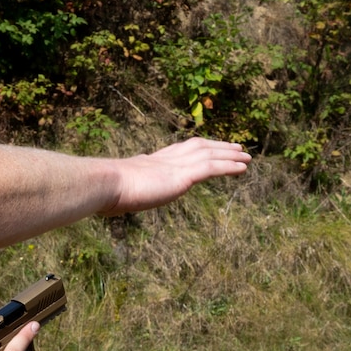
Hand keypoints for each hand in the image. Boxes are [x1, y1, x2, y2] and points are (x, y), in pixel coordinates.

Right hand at [102, 137, 249, 214]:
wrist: (106, 184)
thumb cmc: (104, 192)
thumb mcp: (115, 193)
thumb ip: (121, 195)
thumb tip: (109, 204)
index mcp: (149, 163)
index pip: (177, 151)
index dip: (194, 149)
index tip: (205, 149)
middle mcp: (165, 160)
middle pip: (197, 147)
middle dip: (217, 146)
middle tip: (234, 147)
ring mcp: (175, 166)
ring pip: (209, 155)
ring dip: (230, 154)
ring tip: (246, 156)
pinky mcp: (183, 175)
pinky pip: (212, 168)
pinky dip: (229, 166)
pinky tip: (243, 168)